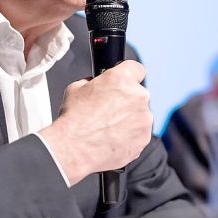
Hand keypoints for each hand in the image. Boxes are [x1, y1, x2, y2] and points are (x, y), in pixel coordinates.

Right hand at [39, 60, 152, 185]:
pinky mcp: (144, 138)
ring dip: (129, 119)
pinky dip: (130, 136)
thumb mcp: (77, 87)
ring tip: (108, 128)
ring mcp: (143, 119)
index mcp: (122, 79)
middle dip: (126, 101)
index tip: (126, 82)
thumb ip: (94, 82)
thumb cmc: (73, 120)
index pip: (137, 69)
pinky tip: (112, 138)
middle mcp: (137, 96)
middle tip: (109, 111)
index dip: (129, 76)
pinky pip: (140, 133)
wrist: (74, 149)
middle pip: (138, 94)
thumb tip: (97, 83)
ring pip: (140, 115)